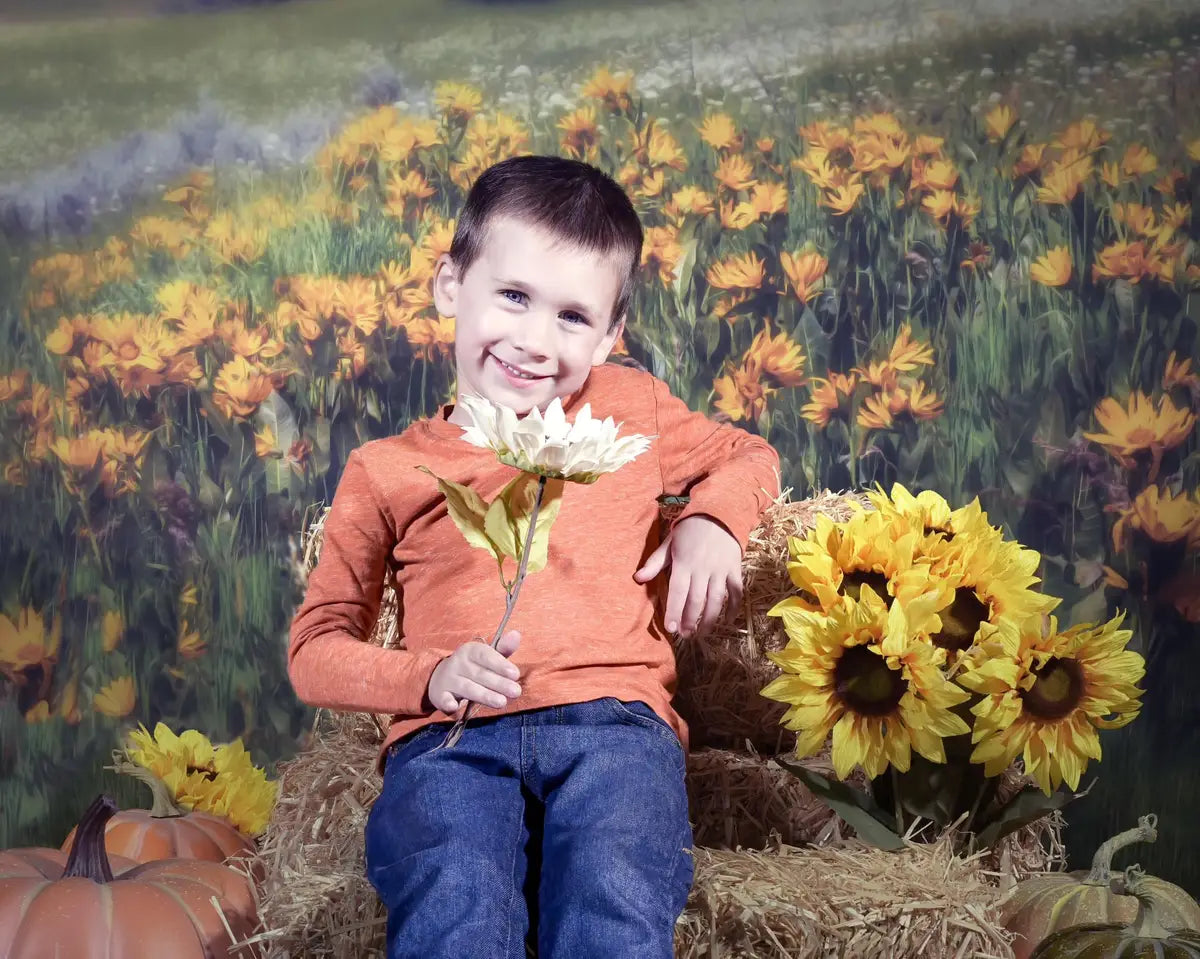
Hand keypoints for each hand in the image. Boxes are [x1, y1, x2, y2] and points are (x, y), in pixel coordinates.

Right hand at [426, 630, 521, 712]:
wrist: (441, 678)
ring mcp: (448, 679)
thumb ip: (503, 648)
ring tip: (501, 702)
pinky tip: (454, 707)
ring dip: (484, 695)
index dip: (500, 664)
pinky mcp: (440, 695)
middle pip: (480, 674)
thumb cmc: (473, 667)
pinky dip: (448, 703)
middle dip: (499, 683)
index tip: (515, 674)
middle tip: (516, 691)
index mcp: (470, 651)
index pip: (485, 655)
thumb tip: (516, 634)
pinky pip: (444, 698)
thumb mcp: (487, 656)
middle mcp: (458, 663)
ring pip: (467, 688)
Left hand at [633, 515, 742, 637]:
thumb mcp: (670, 543)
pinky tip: (726, 620)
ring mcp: (720, 570)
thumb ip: (655, 562)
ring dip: (709, 619)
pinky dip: (733, 607)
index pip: (678, 591)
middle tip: (685, 636)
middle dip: (690, 621)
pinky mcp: (734, 569)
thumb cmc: (690, 530)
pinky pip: (736, 592)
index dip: (674, 611)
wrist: (719, 513)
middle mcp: (703, 568)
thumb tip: (638, 578)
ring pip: (716, 600)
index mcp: (684, 562)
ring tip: (702, 634)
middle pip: (696, 600)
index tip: (671, 629)